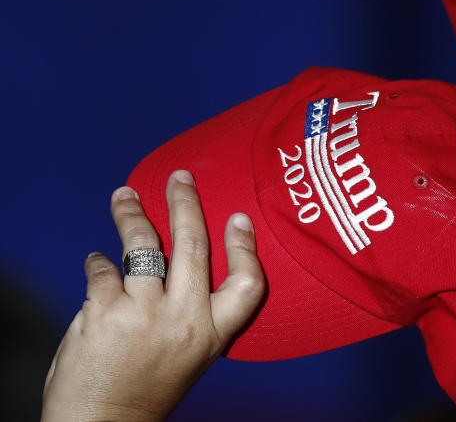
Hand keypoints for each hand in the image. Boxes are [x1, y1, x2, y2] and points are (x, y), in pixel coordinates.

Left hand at [41, 170, 264, 421]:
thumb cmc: (146, 389)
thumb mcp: (190, 354)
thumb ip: (194, 311)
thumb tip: (178, 255)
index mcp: (212, 334)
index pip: (247, 283)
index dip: (245, 247)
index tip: (238, 218)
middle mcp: (184, 320)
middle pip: (192, 244)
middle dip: (185, 202)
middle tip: (180, 177)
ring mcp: (143, 313)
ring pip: (143, 245)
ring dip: (131, 214)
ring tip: (124, 196)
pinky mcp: (105, 312)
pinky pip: (102, 268)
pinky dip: (97, 261)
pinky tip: (97, 261)